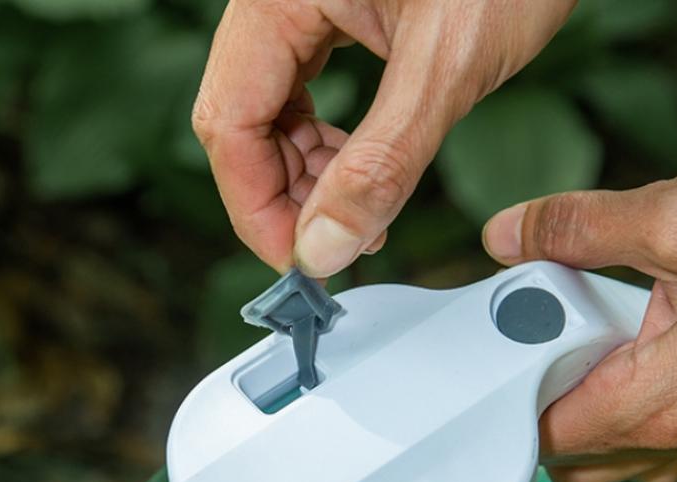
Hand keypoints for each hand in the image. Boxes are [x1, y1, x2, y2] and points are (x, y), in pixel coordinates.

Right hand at [193, 0, 575, 276]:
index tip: (302, 262)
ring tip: (359, 211)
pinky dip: (325, 142)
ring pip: (269, 111)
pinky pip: (301, 90)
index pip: (229, 122)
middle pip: (241, 121)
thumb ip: (382, 162)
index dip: (257, 208)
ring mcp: (298, 2)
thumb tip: (325, 247)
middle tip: (338, 242)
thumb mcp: (447, 63)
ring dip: (306, 175)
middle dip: (285, 196)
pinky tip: (359, 166)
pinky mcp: (328, 11)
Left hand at [482, 163, 676, 481]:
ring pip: (610, 450)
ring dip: (581, 404)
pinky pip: (649, 432)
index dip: (508, 400)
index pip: (546, 434)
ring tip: (583, 335)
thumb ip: (580, 229)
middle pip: (570, 454)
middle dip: (540, 406)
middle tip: (537, 338)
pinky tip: (627, 342)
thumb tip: (509, 234)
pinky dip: (621, 400)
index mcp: (658, 399)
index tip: (495, 355)